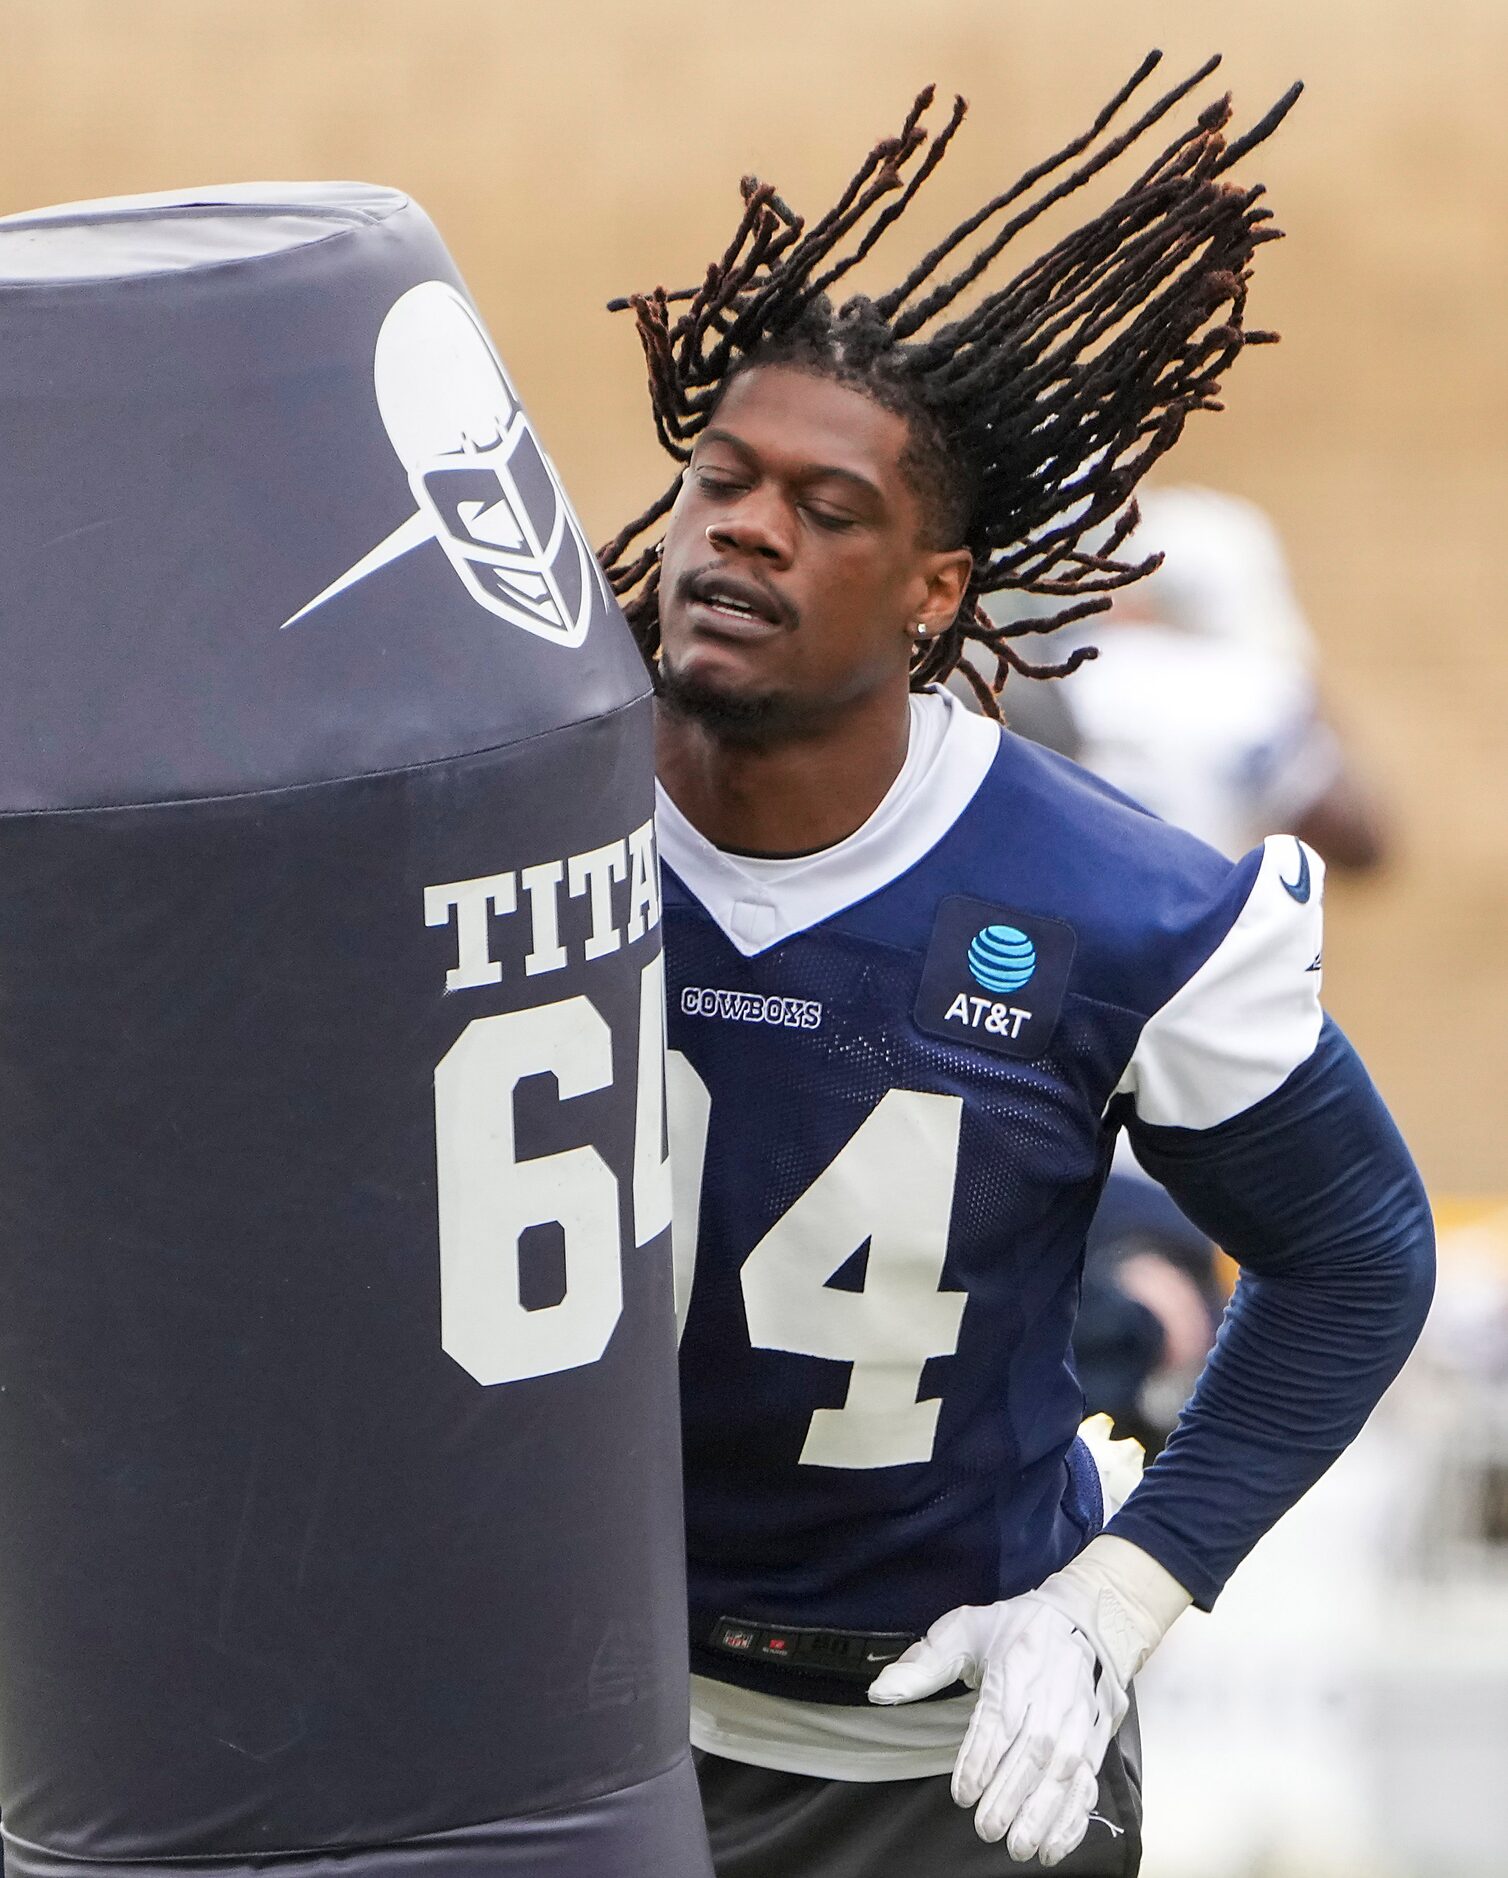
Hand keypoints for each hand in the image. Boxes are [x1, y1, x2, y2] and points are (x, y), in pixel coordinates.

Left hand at [868, 1536, 1188, 1865]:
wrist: (1081, 1619)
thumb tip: (880, 1691)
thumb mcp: (964, 1630)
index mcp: (1014, 1668)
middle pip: (1033, 1752)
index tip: (963, 1794)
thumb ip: (923, 1664)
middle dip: (1011, 1795)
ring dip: (1045, 1814)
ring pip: (1065, 1772)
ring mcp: (1078, 1720)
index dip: (981, 1760)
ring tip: (1021, 1847)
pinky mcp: (1095, 1740)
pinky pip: (1089, 1783)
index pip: (998, 1720)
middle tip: (987, 1830)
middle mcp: (1050, 1697)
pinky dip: (1075, 1818)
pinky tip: (1054, 1846)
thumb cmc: (1013, 1629)